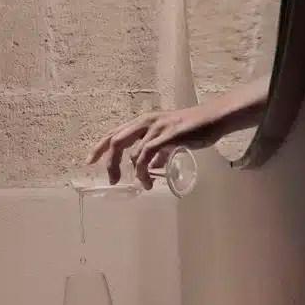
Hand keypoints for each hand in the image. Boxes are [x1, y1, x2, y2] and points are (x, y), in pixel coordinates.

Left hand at [88, 104, 222, 188]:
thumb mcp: (170, 140)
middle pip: (115, 140)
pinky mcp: (167, 135)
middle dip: (109, 162)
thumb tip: (151, 168)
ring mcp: (156, 128)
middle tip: (111, 180)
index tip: (89, 161)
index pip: (114, 132)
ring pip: (131, 150)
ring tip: (143, 185)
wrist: (214, 118)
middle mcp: (145, 121)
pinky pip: (146, 155)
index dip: (99, 146)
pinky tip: (148, 180)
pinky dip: (143, 170)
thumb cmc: (194, 128)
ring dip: (134, 172)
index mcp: (143, 121)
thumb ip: (159, 152)